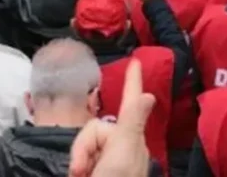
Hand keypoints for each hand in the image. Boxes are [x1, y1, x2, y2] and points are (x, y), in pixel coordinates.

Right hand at [69, 60, 154, 176]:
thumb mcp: (124, 149)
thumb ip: (131, 121)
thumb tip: (149, 96)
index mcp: (130, 138)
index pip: (130, 103)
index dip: (132, 82)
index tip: (135, 61)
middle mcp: (120, 148)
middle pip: (93, 128)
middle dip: (82, 146)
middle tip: (81, 170)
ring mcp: (108, 162)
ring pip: (83, 145)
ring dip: (78, 160)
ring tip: (81, 175)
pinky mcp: (95, 172)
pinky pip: (80, 160)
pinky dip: (77, 169)